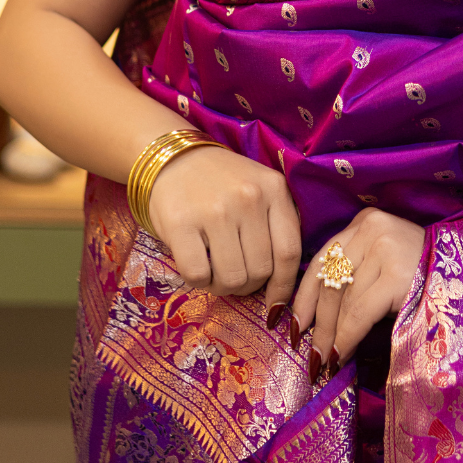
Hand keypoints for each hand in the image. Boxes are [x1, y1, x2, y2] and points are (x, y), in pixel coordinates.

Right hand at [146, 143, 301, 301]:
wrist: (174, 157)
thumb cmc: (222, 181)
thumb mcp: (260, 190)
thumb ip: (274, 225)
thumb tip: (282, 285)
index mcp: (274, 189)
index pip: (289, 252)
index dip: (284, 287)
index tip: (276, 304)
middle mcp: (248, 198)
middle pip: (260, 270)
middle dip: (248, 285)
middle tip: (235, 277)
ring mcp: (215, 210)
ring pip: (232, 278)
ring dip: (223, 286)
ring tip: (215, 272)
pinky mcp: (181, 223)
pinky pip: (198, 274)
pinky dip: (199, 281)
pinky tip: (197, 265)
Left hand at [291, 208, 426, 383]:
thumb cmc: (425, 278)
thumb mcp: (384, 264)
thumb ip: (353, 274)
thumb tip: (311, 317)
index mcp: (366, 221)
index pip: (322, 258)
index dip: (302, 295)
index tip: (291, 323)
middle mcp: (372, 227)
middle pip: (329, 279)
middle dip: (315, 321)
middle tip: (307, 353)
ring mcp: (385, 248)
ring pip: (342, 299)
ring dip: (329, 335)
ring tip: (324, 360)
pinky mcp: (396, 273)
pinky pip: (359, 313)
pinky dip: (346, 337)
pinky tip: (340, 355)